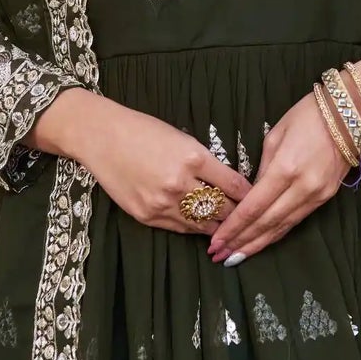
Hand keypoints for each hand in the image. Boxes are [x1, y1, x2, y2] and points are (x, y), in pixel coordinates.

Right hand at [30, 88, 249, 233]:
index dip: (249, 196)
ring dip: (218, 226)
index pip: (234, 185)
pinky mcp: (147, 216)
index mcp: (193, 157)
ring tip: (231, 228)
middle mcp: (179, 184)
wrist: (101, 138)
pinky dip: (195, 228)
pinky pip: (181, 229)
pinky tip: (204, 227)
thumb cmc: (143, 131)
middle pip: (221, 208)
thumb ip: (206, 162)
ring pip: (203, 224)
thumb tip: (230, 183)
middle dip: (237, 214)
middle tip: (249, 219)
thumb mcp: (182, 138)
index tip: (259, 200)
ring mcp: (162, 203)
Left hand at [207, 89, 350, 263]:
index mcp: (285, 169)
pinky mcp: (326, 198)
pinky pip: (296, 221)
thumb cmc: (307, 116)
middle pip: (267, 223)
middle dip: (241, 242)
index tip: (217, 241)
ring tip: (235, 257)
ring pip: (282, 227)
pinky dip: (277, 234)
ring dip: (258, 244)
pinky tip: (262, 242)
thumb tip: (252, 194)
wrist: (351, 114)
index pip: (254, 207)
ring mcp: (316, 196)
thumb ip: (262, 169)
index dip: (234, 227)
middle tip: (219, 256)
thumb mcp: (275, 136)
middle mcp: (302, 188)